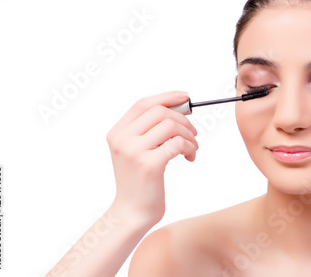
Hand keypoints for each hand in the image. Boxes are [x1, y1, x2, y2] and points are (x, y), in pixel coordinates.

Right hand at [106, 91, 197, 226]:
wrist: (132, 213)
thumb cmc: (140, 182)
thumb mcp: (136, 151)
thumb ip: (149, 130)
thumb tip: (178, 108)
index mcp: (116, 133)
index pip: (143, 104)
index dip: (166, 97)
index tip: (185, 97)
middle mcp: (122, 139)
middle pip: (159, 112)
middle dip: (183, 119)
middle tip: (193, 133)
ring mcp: (134, 151)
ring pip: (171, 126)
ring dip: (189, 135)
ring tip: (192, 148)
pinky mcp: (149, 164)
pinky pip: (178, 144)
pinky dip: (190, 148)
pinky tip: (190, 157)